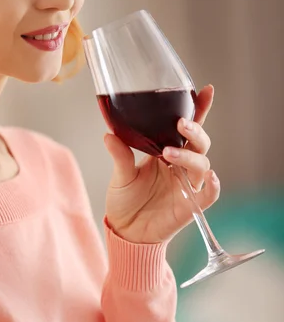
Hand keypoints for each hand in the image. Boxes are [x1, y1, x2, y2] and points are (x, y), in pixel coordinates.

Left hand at [103, 84, 219, 243]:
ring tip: (168, 153)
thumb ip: (120, 155)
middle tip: (181, 123)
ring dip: (190, 155)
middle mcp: (180, 166)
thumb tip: (109, 133)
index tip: (206, 90)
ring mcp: (187, 185)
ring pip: (202, 164)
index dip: (199, 110)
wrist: (124, 231)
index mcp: (166, 151)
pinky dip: (213, 186)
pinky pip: (209, 195)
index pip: (187, 128)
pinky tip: (210, 177)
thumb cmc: (125, 200)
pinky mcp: (190, 205)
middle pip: (199, 142)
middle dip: (195, 130)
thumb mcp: (120, 175)